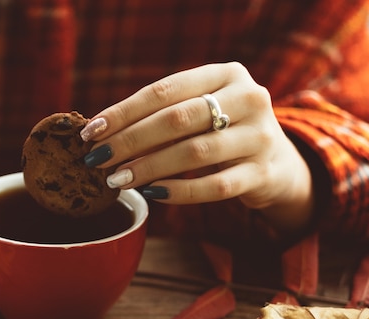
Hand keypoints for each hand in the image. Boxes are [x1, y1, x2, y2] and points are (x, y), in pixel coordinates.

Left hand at [80, 62, 314, 234]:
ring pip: (193, 152)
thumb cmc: (222, 134)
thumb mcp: (200, 113)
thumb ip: (162, 116)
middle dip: (129, 141)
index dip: (122, 112)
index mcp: (225, 74)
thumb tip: (101, 134)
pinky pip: (215, 185)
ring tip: (117, 180)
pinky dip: (180, 191)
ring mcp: (260, 135)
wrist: (277, 163)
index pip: (163, 90)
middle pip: (176, 119)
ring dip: (148, 167)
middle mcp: (248, 97)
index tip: (91, 132)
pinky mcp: (263, 172)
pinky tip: (153, 193)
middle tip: (97, 160)